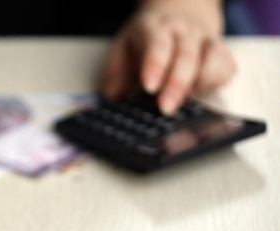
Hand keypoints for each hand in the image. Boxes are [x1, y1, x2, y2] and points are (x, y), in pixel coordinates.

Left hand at [101, 4, 235, 113]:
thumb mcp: (122, 49)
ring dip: (200, 84)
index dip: (154, 66)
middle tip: (166, 108)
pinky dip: (216, 83)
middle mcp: (184, 30)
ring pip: (212, 59)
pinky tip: (200, 92)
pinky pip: (227, 68)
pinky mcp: (222, 52)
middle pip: (186, 55)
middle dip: (176, 84)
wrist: (177, 11)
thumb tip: (114, 100)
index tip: (149, 87)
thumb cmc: (146, 39)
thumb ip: (115, 75)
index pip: (157, 44)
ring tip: (184, 102)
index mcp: (155, 27)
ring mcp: (206, 39)